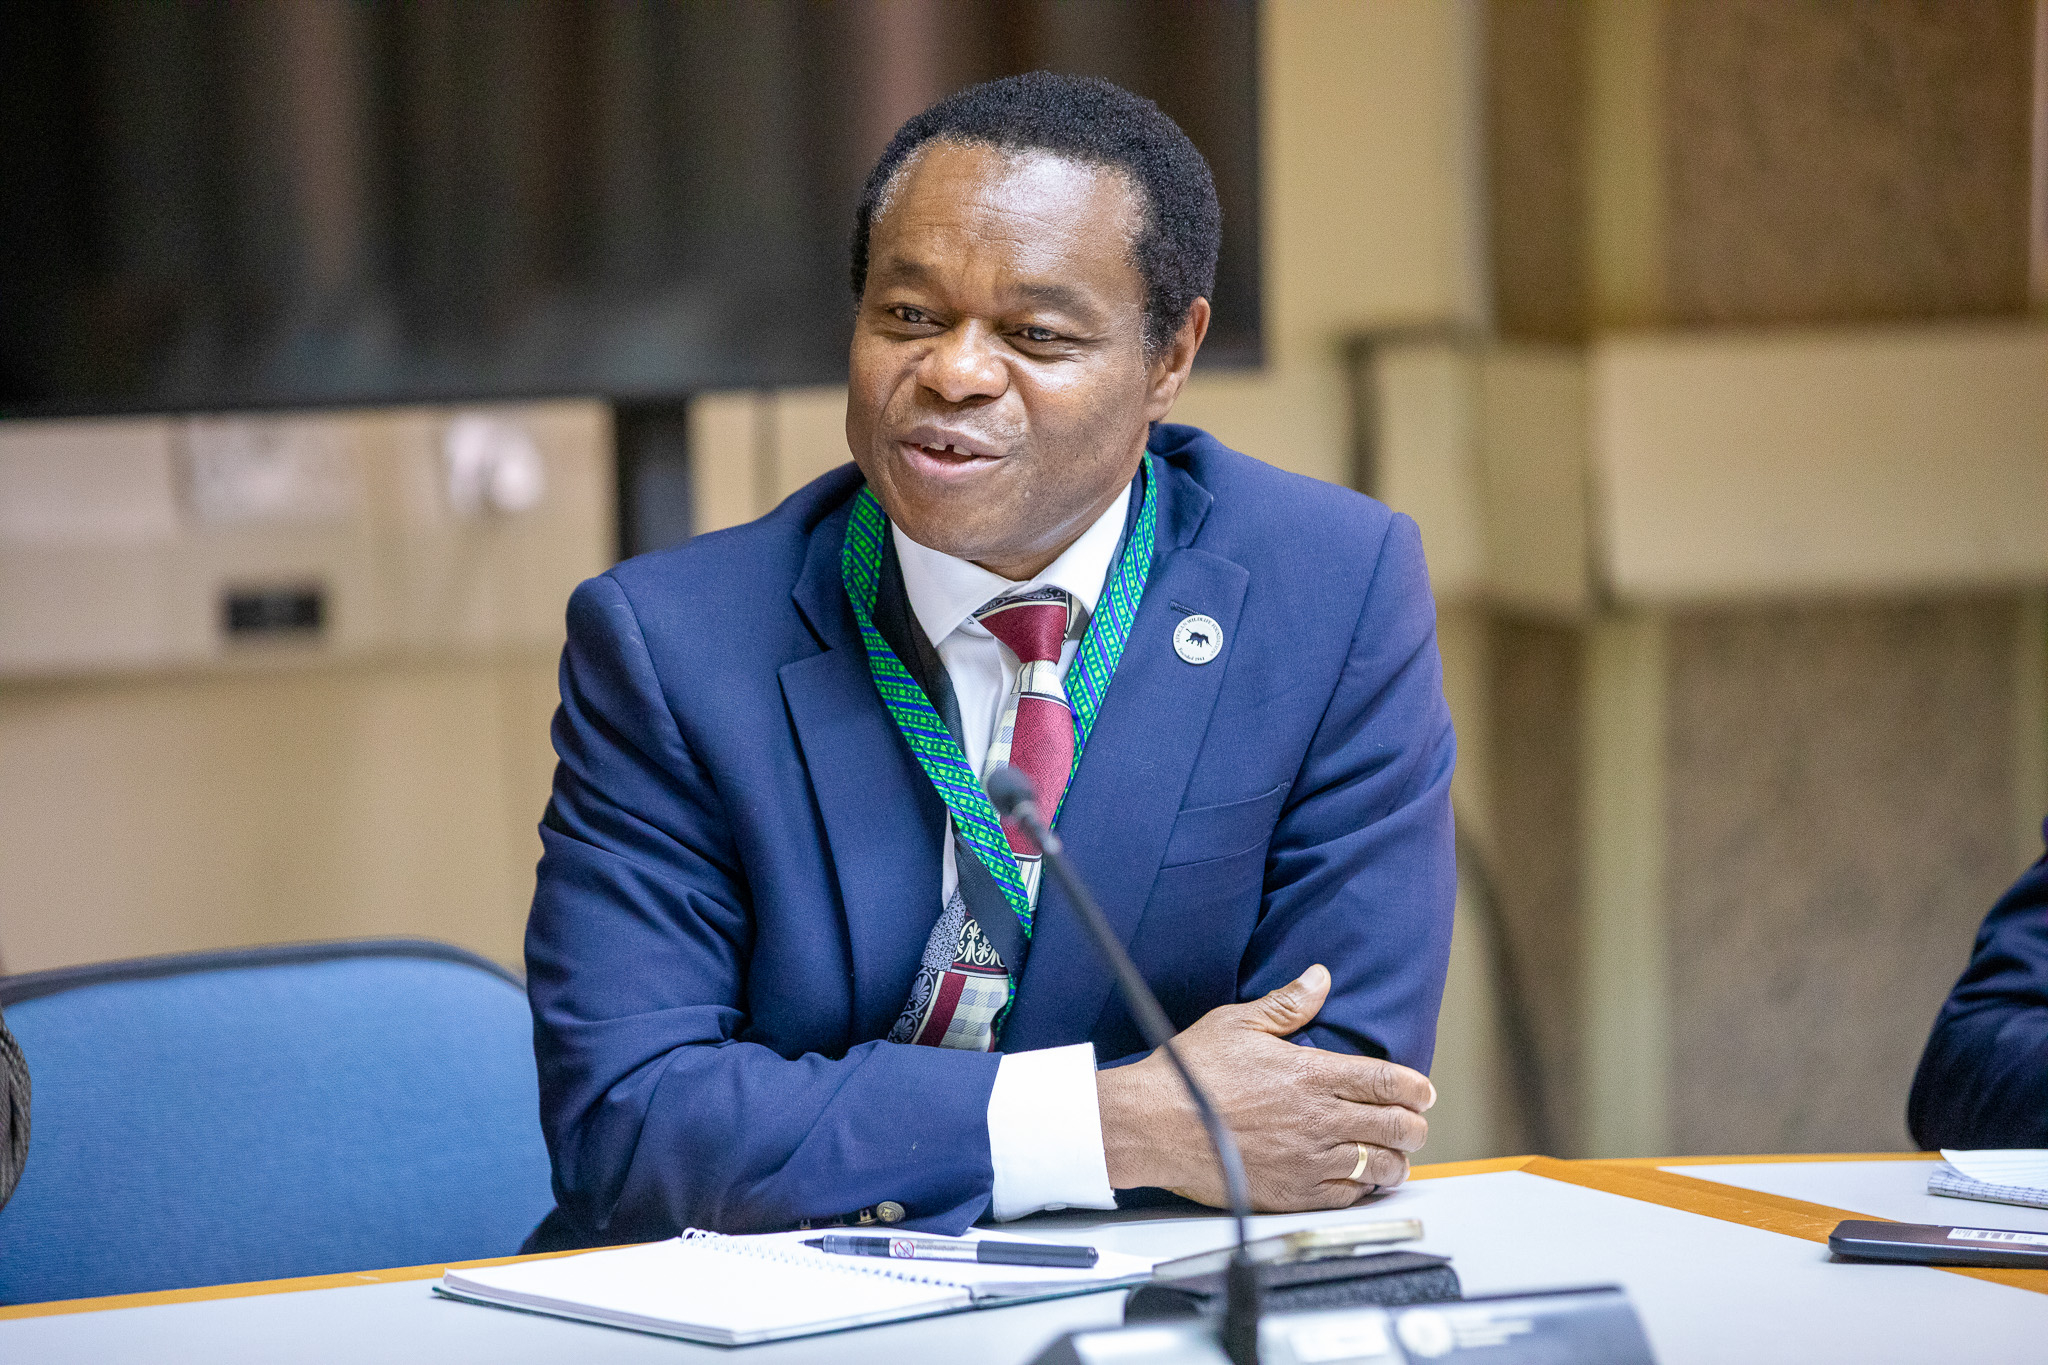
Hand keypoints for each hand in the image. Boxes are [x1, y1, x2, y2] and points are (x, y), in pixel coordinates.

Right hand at [1095, 964, 1433, 1210]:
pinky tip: (1359, 1182)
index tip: (1425, 1092)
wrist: (1152, 1126)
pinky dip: (1362, 1190)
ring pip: (1379, 1168)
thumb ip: (1287, 1004)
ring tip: (1394, 1158)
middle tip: (1413, 1124)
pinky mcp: (1291, 1193)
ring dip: (1395, 1162)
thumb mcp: (1236, 1023)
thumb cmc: (1189, 1074)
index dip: (1416, 1088)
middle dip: (1414, 1126)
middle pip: (1396, 1128)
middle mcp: (1317, 1120)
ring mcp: (1307, 1161)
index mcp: (1310, 1075)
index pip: (1387, 1082)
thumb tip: (1320, 977)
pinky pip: (1347, 1197)